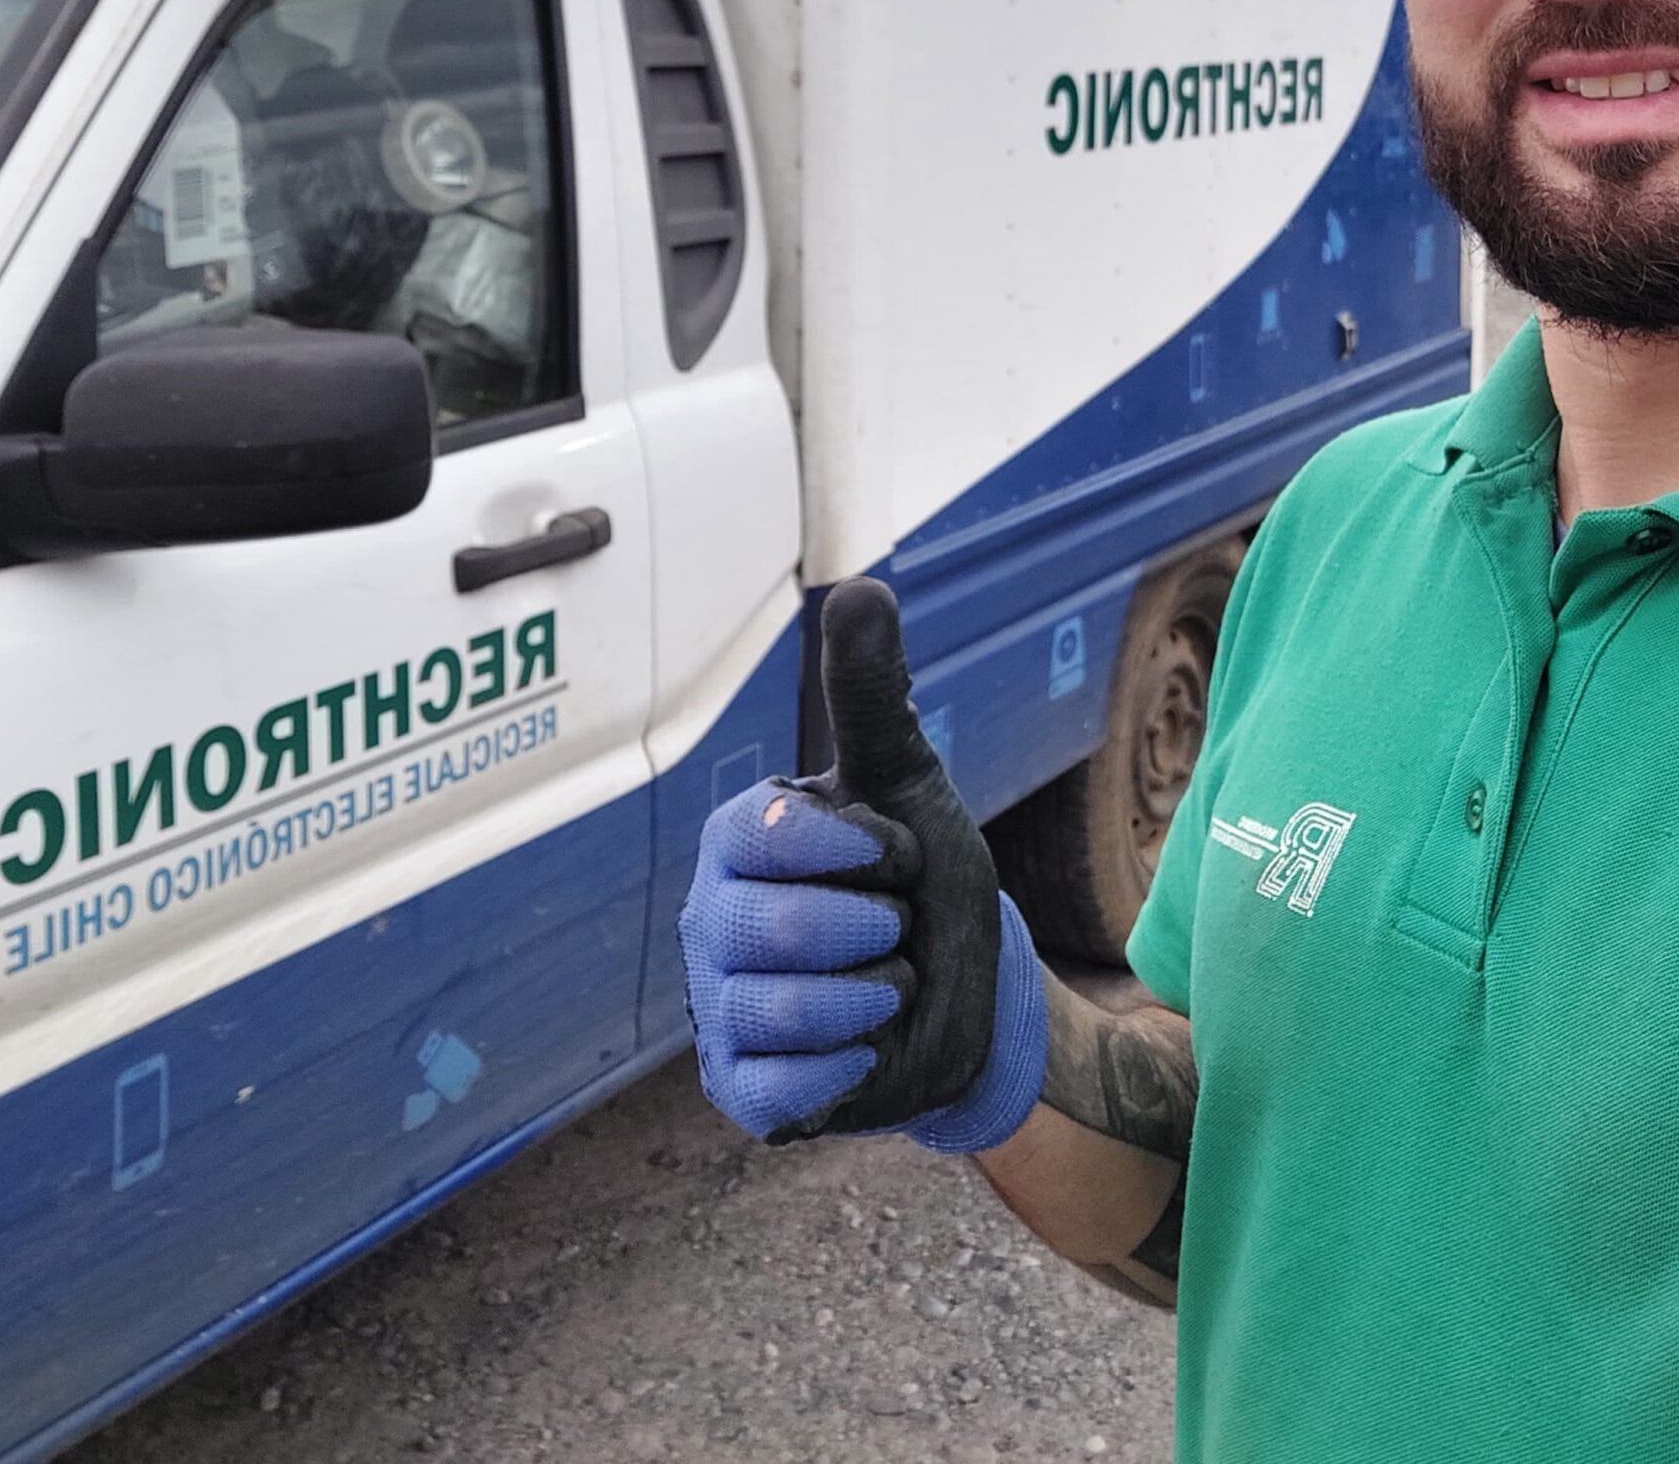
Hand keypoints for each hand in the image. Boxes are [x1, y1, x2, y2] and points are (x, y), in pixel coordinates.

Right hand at [678, 577, 1046, 1148]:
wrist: (967, 998)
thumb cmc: (921, 882)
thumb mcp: (911, 783)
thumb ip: (872, 695)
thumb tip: (861, 588)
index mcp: (737, 839)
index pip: (770, 832)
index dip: (861, 848)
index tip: (900, 854)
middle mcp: (710, 918)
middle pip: (782, 929)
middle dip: (875, 929)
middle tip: (892, 929)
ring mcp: (717, 1006)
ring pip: (783, 1010)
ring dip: (872, 998)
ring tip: (883, 985)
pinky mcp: (738, 1088)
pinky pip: (777, 1090)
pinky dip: (844, 1070)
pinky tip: (861, 1050)